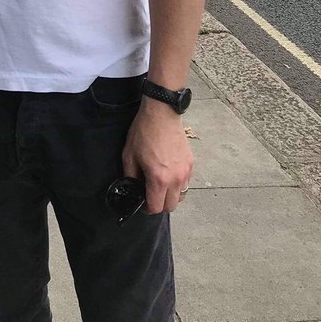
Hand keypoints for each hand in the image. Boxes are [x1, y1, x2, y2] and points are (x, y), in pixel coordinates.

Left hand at [122, 99, 192, 214]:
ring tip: (160, 184)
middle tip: (150, 194)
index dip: (147, 208)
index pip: (156, 208)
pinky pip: (186, 183)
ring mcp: (186, 172)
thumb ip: (130, 176)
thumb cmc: (144, 132)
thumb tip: (132, 188)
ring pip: (181, 196)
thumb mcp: (129, 155)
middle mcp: (176, 179)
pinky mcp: (191, 164)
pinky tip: (169, 173)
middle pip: (171, 206)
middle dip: (160, 204)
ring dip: (171, 195)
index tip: (142, 202)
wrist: (161, 113)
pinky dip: (178, 184)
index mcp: (159, 179)